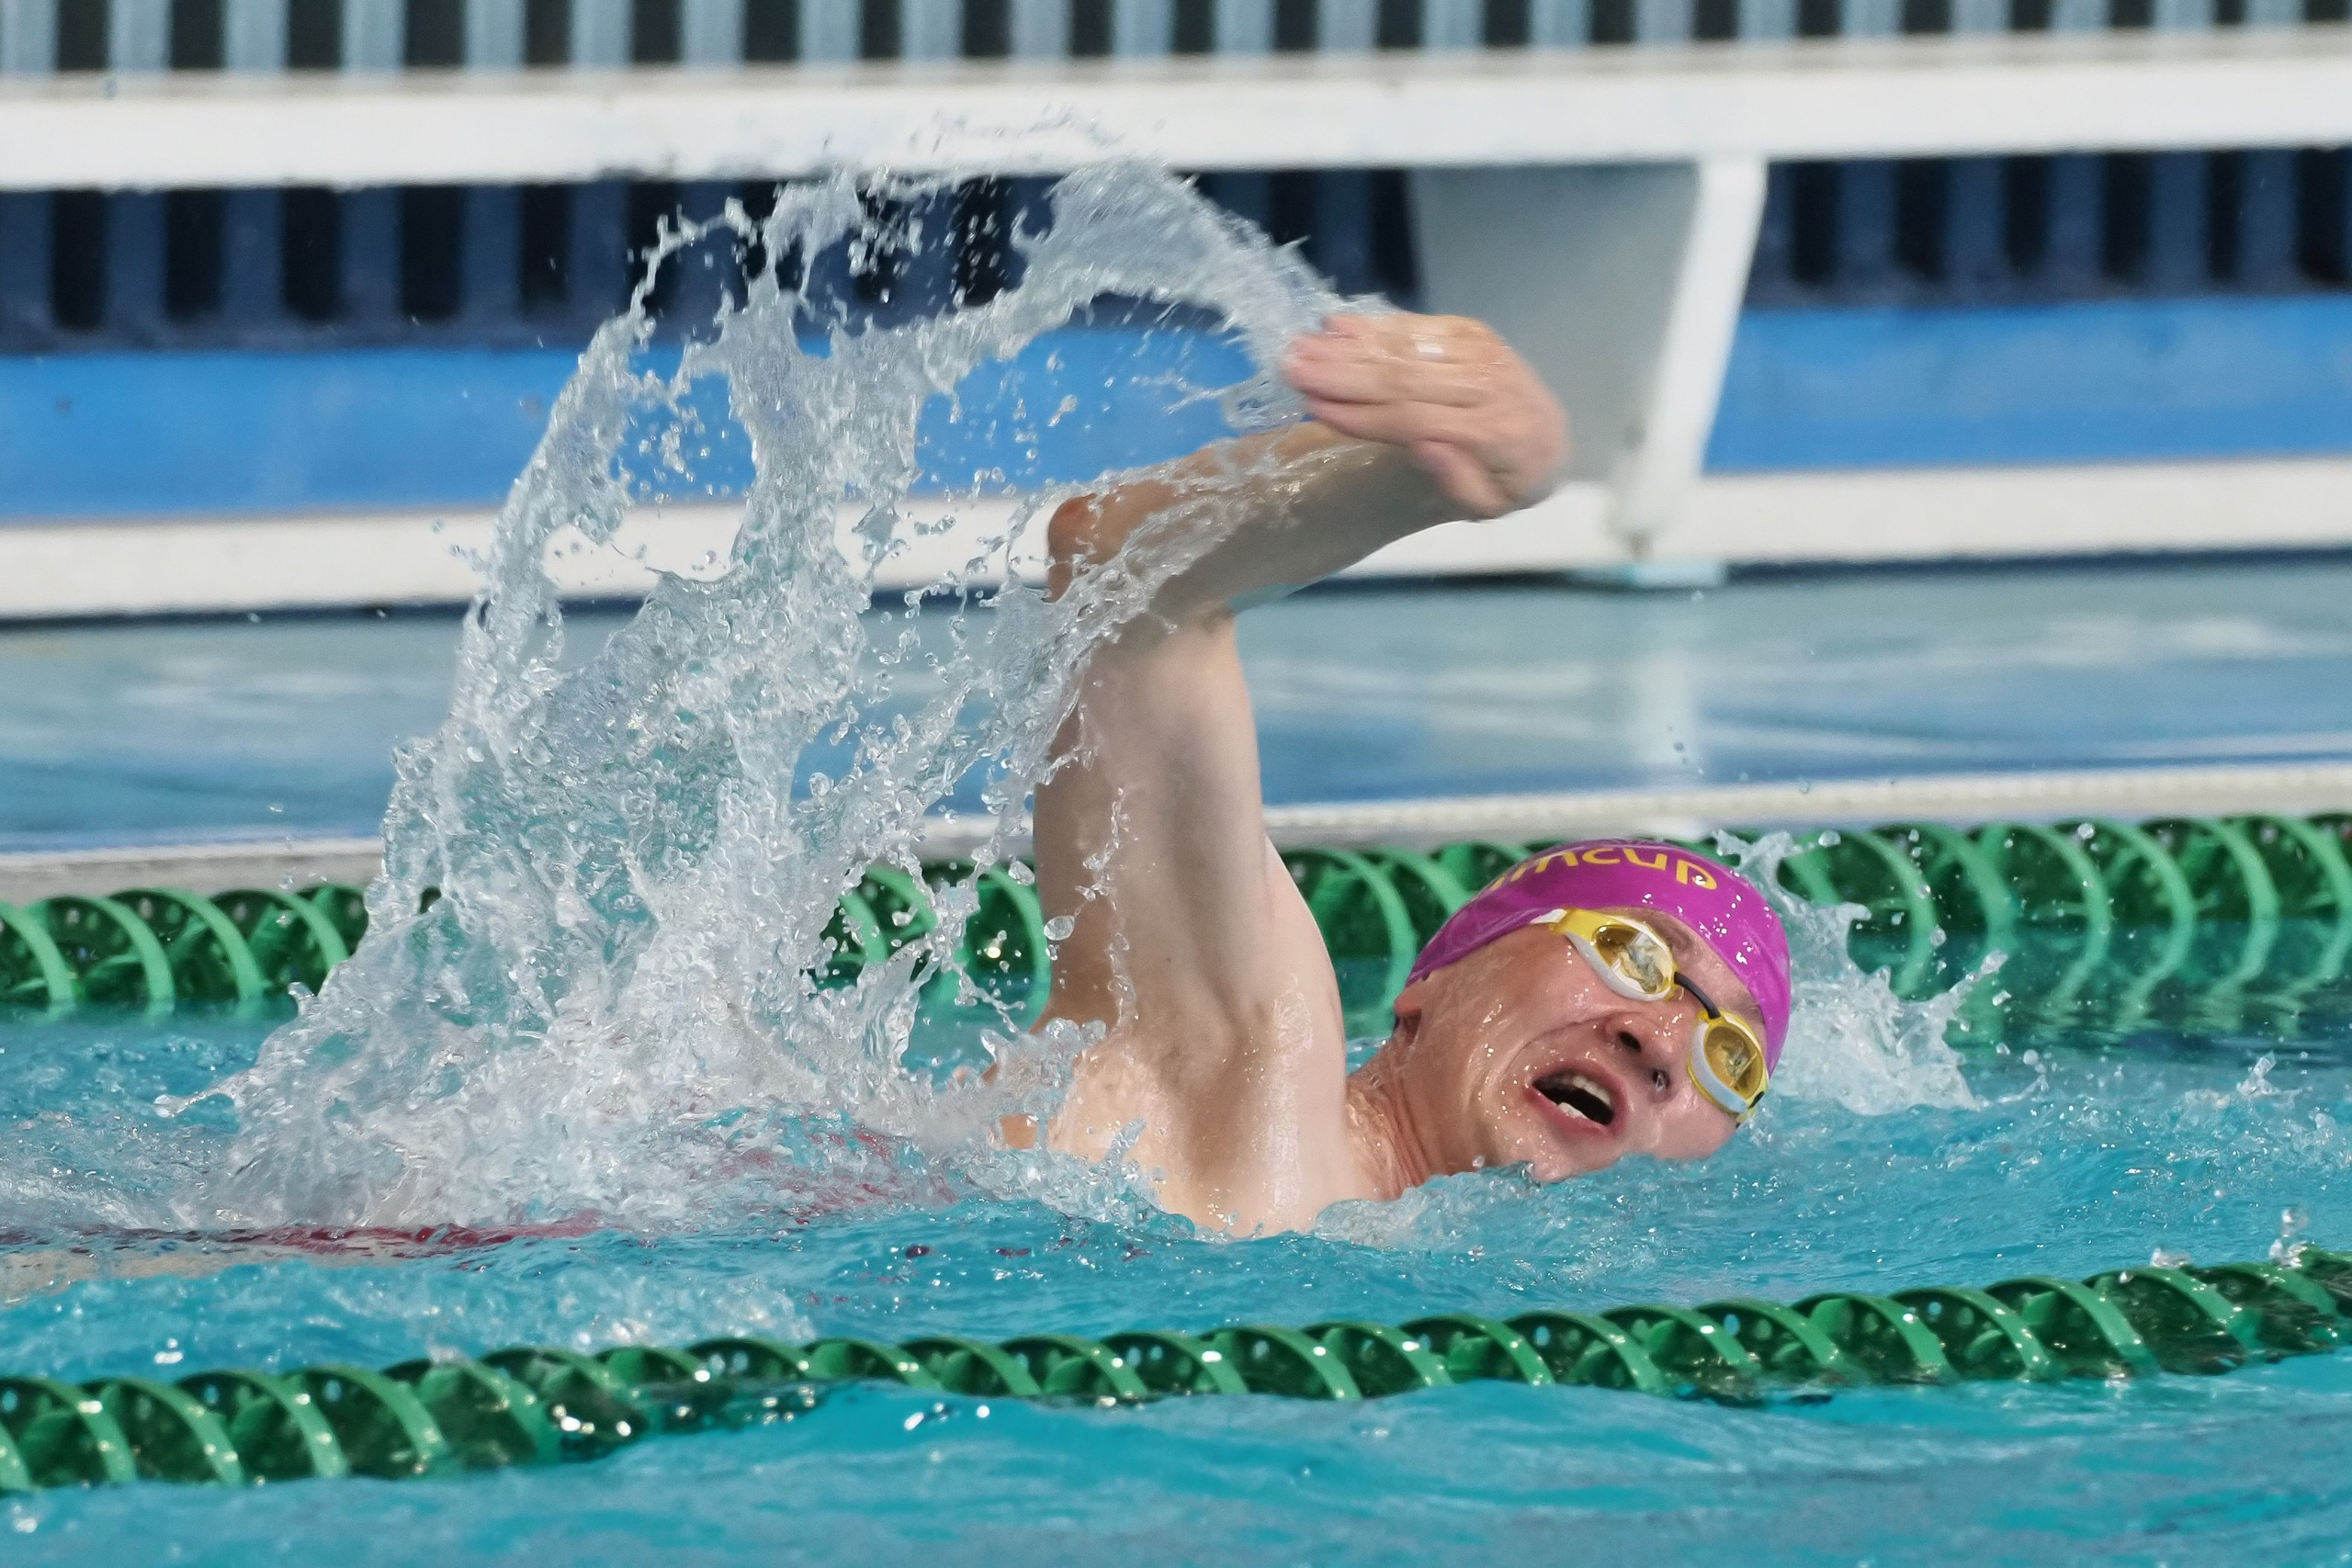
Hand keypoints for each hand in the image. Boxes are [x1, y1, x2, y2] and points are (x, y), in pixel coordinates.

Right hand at [1282, 312, 1568, 519]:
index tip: (1311, 406)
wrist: (1551, 437)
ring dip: (1347, 346)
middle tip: (1288, 366)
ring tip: (1299, 345)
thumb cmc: (1509, 481)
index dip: (1359, 413)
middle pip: (1403, 378)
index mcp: (1491, 432)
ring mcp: (1480, 351)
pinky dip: (1374, 325)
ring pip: (1405, 349)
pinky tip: (1335, 323)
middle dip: (1340, 372)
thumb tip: (1424, 445)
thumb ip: (1459, 482)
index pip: (1412, 419)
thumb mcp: (1490, 506)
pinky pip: (1418, 326)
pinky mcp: (1471, 331)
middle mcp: (1487, 383)